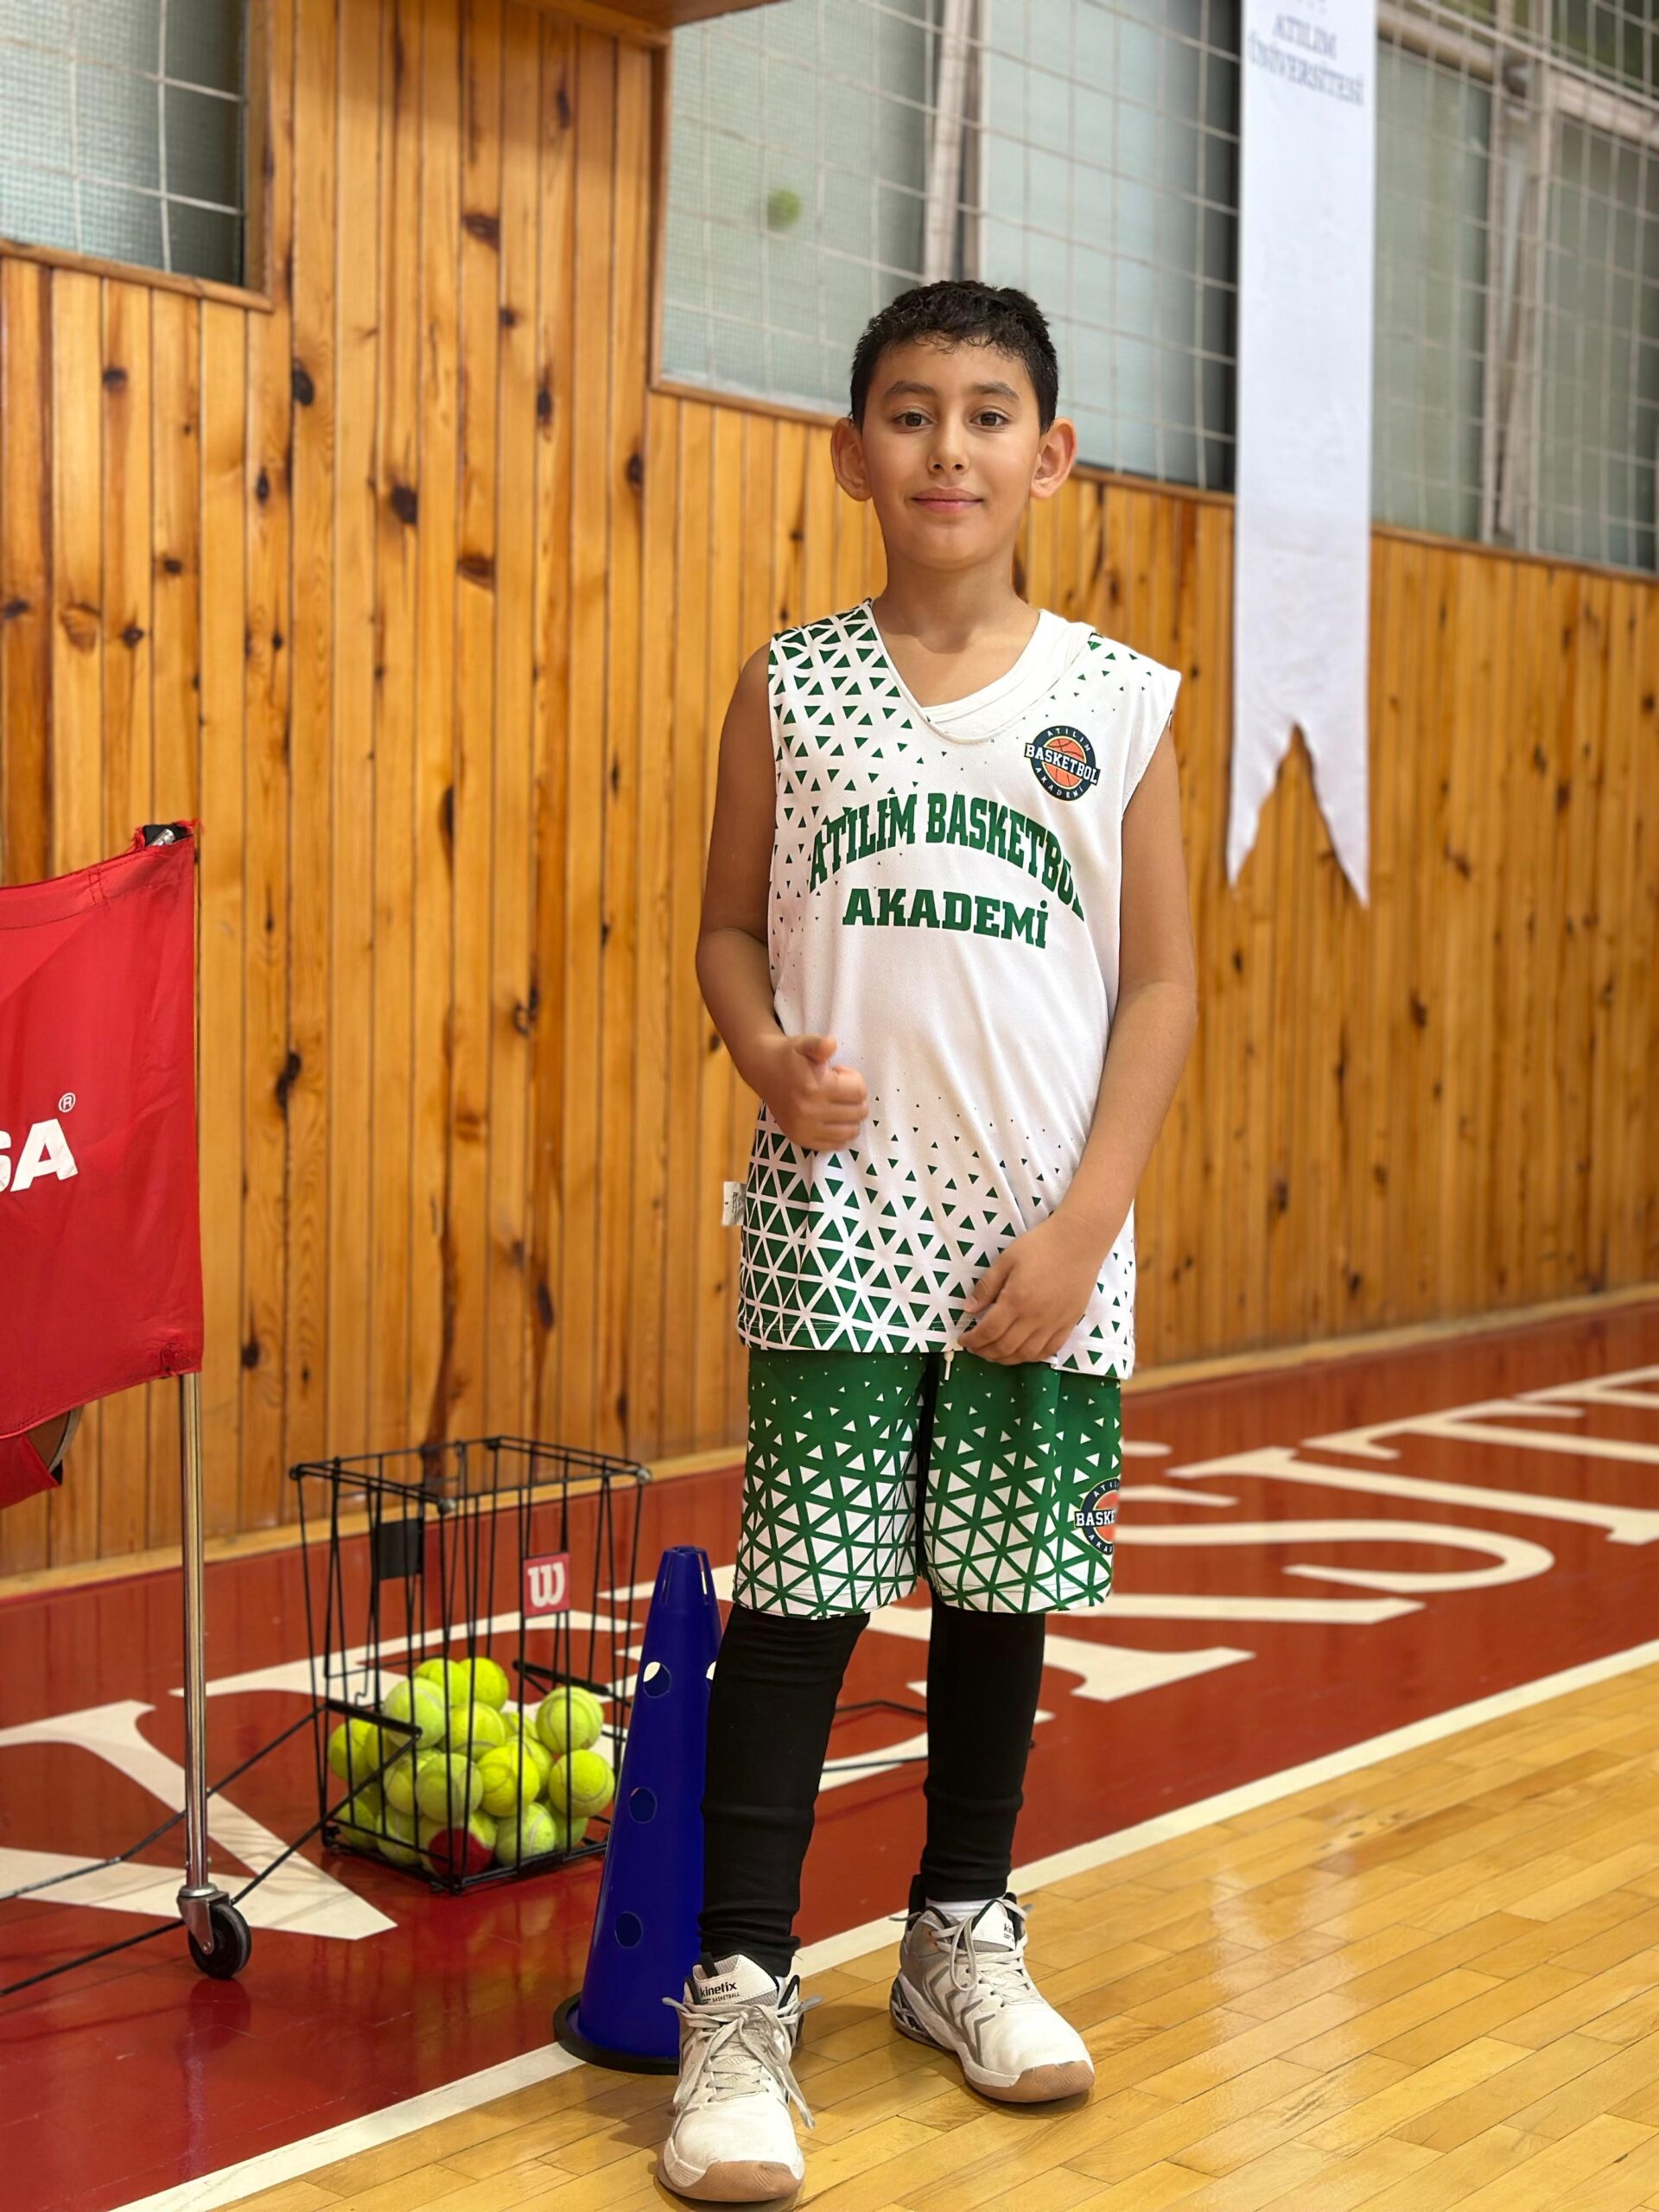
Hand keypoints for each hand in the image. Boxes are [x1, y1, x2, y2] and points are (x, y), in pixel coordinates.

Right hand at [759, 1032, 868, 1151]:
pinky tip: (831, 1118)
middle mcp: (810, 1112)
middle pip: (858, 1112)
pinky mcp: (801, 1139)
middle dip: (855, 1098)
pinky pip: (835, 1144)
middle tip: (838, 1088)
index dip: (854, 1078)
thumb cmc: (790, 1055)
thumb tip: (831, 1044)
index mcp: (815, 1088)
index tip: (838, 1073)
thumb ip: (820, 1044)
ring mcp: (805, 1129)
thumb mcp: (805, 1043)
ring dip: (850, 1116)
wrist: (763, 1070)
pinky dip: (839, 1132)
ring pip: (851, 1131)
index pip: (859, 1091)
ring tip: (835, 1103)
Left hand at [959, 1209, 1103, 1364]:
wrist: (1079, 1242)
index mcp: (1016, 1300)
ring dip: (1006, 1359)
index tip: (963, 1340)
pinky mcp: (1069, 1324)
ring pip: (1026, 1354)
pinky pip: (1050, 1350)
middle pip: (1005, 1347)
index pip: (989, 1332)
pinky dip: (1032, 1357)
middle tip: (975, 1348)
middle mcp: (1034, 1318)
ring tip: (994, 1354)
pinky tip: (1022, 1353)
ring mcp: (1054, 1324)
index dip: (973, 1341)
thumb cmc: (1040, 1246)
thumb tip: (969, 1309)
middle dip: (985, 1352)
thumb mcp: (1006, 1260)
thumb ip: (987, 1287)